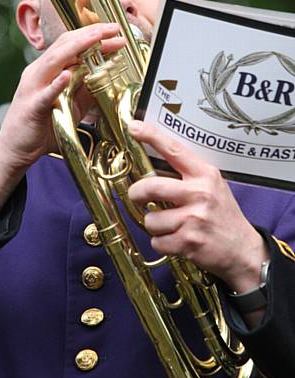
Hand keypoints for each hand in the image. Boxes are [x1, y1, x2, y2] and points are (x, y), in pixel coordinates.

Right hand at [0, 23, 124, 220]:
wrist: (15, 150)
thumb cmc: (42, 126)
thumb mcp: (70, 104)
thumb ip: (85, 89)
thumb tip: (108, 75)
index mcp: (47, 70)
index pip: (71, 45)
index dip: (93, 36)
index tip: (114, 32)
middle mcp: (38, 73)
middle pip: (64, 46)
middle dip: (90, 34)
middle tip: (113, 28)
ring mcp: (33, 88)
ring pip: (54, 61)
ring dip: (78, 48)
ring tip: (97, 39)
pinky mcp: (32, 107)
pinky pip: (45, 93)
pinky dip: (57, 83)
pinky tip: (68, 75)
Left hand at [127, 120, 268, 292]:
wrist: (243, 250)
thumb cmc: (223, 215)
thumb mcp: (213, 185)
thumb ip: (187, 175)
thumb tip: (151, 165)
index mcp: (205, 175)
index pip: (174, 149)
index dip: (151, 136)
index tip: (134, 127)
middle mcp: (200, 193)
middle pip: (150, 186)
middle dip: (136, 193)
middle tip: (137, 196)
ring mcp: (194, 219)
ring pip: (150, 219)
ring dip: (155, 225)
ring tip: (170, 225)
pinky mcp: (188, 242)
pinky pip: (157, 241)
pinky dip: (162, 243)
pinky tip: (176, 240)